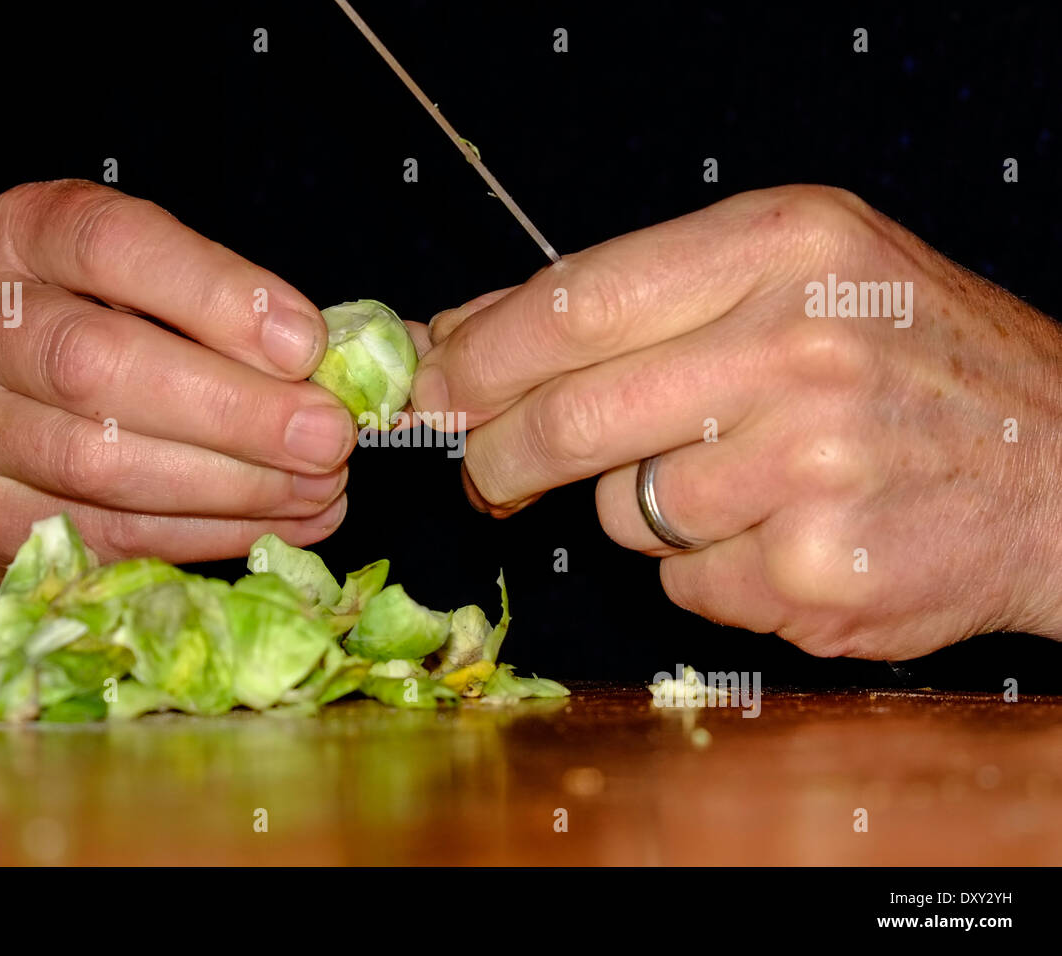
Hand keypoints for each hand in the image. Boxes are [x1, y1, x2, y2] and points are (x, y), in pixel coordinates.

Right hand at [0, 180, 356, 609]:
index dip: (215, 293)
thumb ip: (249, 315)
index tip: (306, 346)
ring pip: (100, 462)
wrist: (7, 421)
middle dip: (232, 409)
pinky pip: (112, 533)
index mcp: (27, 233)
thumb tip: (369, 367)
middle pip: (96, 364)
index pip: (113, 244)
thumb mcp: (167, 289)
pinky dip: (212, 533)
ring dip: (232, 483)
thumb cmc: (116, 330)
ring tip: (321, 486)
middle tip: (329, 436)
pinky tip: (285, 521)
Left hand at [413, 185, 1061, 658]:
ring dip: (642, 510)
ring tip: (736, 483)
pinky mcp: (815, 569)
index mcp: (780, 246)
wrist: (1060, 464)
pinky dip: (706, 570)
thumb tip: (465, 334)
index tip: (434, 384)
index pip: (574, 303)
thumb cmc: (910, 363)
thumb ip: (632, 299)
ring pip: (624, 511)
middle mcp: (795, 347)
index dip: (479, 355)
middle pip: (572, 415)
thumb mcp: (791, 275)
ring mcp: (810, 465)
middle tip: (487, 469)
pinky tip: (782, 534)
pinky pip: (687, 582)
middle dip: (501, 454)